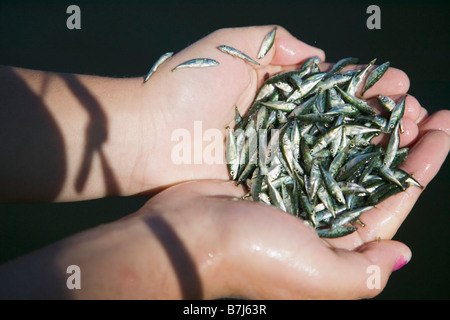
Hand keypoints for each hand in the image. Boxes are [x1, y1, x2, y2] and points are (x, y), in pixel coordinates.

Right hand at [125, 110, 447, 298]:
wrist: (185, 235)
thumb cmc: (251, 255)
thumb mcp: (315, 276)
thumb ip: (363, 273)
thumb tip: (401, 253)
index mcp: (338, 245)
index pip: (393, 202)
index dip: (421, 167)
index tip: (442, 132)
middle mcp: (321, 219)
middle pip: (372, 174)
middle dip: (401, 143)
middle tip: (422, 109)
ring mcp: (296, 191)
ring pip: (343, 154)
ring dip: (368, 128)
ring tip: (391, 100)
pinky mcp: (272, 171)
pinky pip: (310, 143)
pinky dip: (329, 123)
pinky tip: (344, 104)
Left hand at [132, 25, 427, 198]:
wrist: (148, 134)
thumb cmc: (186, 83)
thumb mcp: (235, 44)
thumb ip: (277, 42)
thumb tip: (318, 57)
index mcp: (275, 89)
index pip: (332, 87)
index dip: (366, 86)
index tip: (397, 85)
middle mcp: (280, 122)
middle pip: (339, 119)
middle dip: (379, 116)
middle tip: (414, 116)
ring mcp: (275, 153)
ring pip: (333, 148)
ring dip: (370, 144)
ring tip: (408, 137)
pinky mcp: (266, 181)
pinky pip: (310, 176)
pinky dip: (343, 172)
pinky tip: (373, 167)